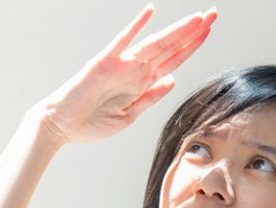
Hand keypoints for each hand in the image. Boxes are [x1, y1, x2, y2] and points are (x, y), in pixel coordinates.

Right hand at [36, 3, 217, 145]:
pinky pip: (122, 42)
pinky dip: (135, 27)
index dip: (192, 47)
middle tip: (214, 14)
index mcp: (141, 83)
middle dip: (193, 32)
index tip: (209, 32)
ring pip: (155, 43)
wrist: (61, 126)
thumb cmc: (91, 123)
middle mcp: (134, 70)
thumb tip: (172, 80)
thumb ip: (150, 98)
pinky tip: (150, 12)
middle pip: (170, 47)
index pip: (173, 60)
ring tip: (199, 18)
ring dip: (177, 30)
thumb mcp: (129, 115)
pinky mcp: (103, 63)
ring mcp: (120, 64)